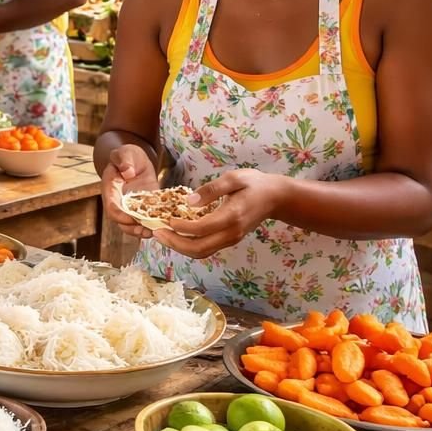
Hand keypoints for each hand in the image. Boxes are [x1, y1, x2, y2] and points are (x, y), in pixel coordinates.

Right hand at [100, 145, 159, 239]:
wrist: (134, 161)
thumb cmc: (127, 155)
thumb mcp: (125, 153)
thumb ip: (124, 160)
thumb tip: (128, 172)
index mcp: (110, 189)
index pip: (111, 207)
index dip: (119, 215)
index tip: (130, 218)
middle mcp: (118, 202)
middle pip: (120, 221)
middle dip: (132, 228)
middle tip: (145, 230)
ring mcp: (130, 207)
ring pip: (131, 225)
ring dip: (141, 231)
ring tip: (153, 232)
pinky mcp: (143, 208)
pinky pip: (145, 220)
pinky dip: (152, 225)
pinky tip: (162, 226)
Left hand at [156, 169, 285, 258]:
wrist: (275, 198)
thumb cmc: (254, 184)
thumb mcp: (234, 178)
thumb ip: (212, 189)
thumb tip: (189, 202)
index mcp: (232, 216)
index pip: (202, 229)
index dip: (181, 227)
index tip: (167, 219)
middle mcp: (231, 233)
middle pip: (198, 248)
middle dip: (174, 243)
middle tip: (156, 232)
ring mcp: (230, 239)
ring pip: (201, 253)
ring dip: (179, 247)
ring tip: (161, 235)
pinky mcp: (228, 240)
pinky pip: (205, 249)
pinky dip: (188, 246)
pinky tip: (175, 235)